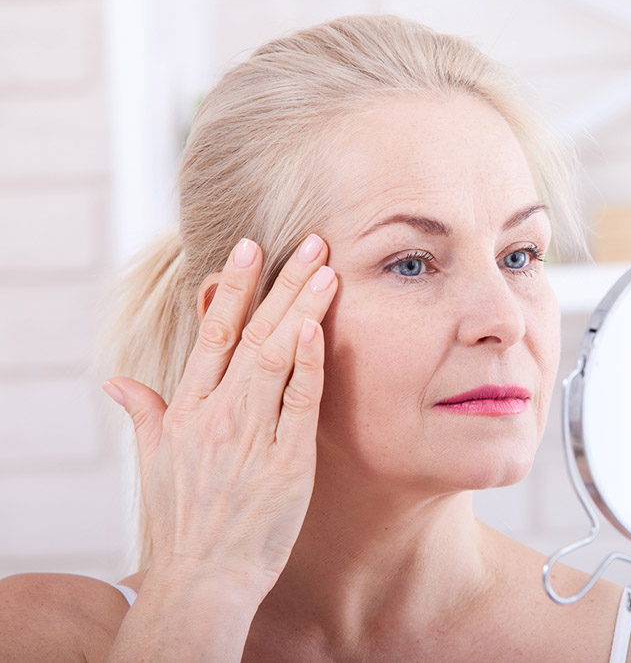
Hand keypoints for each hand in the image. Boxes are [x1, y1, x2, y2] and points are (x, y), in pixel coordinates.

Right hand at [103, 235, 337, 601]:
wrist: (203, 579)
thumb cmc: (182, 520)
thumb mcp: (153, 462)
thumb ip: (143, 412)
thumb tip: (117, 380)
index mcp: (186, 410)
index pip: (210, 333)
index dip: (231, 287)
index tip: (250, 246)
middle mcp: (216, 415)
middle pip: (251, 334)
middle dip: (281, 283)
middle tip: (309, 240)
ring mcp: (251, 437)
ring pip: (277, 357)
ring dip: (302, 309)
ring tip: (325, 268)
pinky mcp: (286, 463)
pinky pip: (298, 403)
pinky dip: (308, 364)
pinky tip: (317, 327)